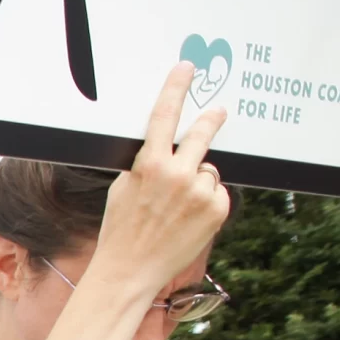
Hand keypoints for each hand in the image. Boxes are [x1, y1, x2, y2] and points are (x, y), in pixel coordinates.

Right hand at [94, 63, 232, 296]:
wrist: (130, 270)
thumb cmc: (121, 230)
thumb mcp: (123, 189)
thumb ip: (147, 165)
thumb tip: (168, 149)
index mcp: (150, 165)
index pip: (165, 116)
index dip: (176, 89)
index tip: (186, 69)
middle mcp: (178, 175)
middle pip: (202, 134)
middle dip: (210, 121)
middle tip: (218, 111)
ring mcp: (200, 193)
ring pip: (208, 170)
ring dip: (198, 181)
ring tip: (177, 208)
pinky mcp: (217, 210)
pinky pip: (216, 193)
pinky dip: (206, 202)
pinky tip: (188, 220)